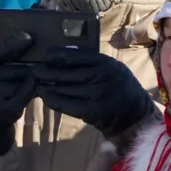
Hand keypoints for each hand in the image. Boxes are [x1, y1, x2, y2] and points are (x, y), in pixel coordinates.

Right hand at [0, 31, 38, 156]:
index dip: (14, 43)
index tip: (28, 37)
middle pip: (18, 68)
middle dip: (28, 69)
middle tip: (34, 71)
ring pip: (24, 80)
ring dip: (31, 81)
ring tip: (27, 86)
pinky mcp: (6, 110)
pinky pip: (28, 92)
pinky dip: (34, 89)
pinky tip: (36, 90)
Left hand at [33, 49, 152, 135]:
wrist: (135, 115)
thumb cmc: (120, 88)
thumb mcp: (113, 69)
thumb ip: (93, 63)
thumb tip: (64, 56)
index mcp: (107, 63)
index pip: (77, 56)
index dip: (59, 55)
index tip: (46, 55)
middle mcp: (102, 77)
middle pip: (67, 73)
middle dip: (48, 71)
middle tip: (35, 70)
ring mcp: (97, 94)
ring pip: (64, 88)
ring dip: (47, 86)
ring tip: (37, 83)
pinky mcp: (92, 111)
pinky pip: (66, 104)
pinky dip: (52, 100)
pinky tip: (45, 96)